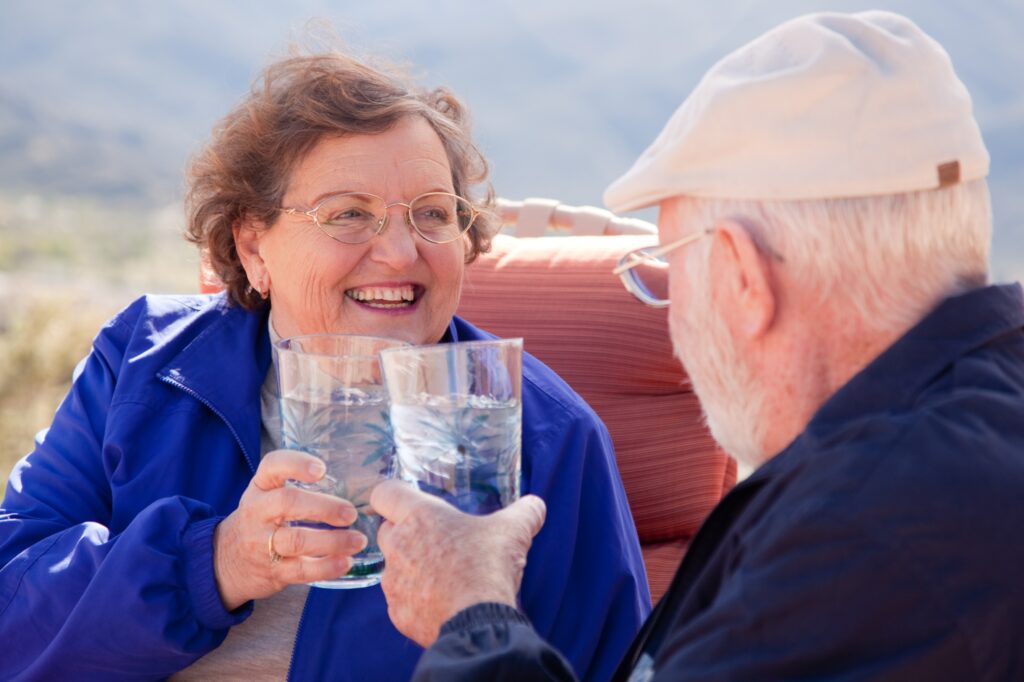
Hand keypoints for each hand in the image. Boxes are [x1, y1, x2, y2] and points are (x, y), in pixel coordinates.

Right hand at [213, 449, 367, 609]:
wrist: (226, 561)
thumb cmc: (261, 520)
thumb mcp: (267, 495)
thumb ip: (297, 486)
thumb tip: (353, 482)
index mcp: (260, 488)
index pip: (271, 466)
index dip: (296, 464)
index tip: (321, 470)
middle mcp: (257, 512)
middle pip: (287, 502)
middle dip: (323, 506)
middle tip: (350, 513)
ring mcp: (261, 543)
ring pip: (296, 540)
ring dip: (332, 541)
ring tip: (357, 540)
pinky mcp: (271, 571)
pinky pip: (300, 570)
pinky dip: (326, 567)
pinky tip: (346, 562)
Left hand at [372, 480, 545, 646]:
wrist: (478, 622)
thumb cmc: (489, 567)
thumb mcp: (513, 531)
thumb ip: (525, 512)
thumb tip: (536, 505)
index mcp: (419, 516)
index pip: (385, 493)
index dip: (394, 495)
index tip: (408, 502)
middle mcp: (398, 545)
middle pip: (386, 530)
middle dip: (405, 532)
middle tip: (436, 541)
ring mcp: (393, 581)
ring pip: (393, 567)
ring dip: (412, 568)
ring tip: (443, 576)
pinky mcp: (397, 612)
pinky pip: (401, 599)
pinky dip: (416, 599)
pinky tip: (441, 602)